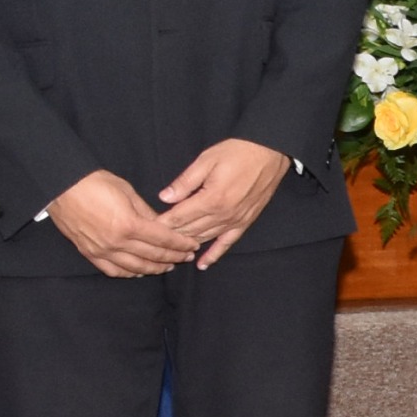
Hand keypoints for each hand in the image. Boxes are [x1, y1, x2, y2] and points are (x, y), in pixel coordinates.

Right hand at [48, 170, 196, 276]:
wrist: (62, 186)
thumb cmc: (94, 183)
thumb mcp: (127, 192)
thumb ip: (147, 212)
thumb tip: (163, 225)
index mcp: (129, 225)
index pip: (163, 240)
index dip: (181, 244)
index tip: (192, 246)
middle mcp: (117, 242)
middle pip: (153, 256)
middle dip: (174, 257)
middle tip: (186, 257)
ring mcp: (102, 251)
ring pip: (136, 267)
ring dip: (155, 268)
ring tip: (168, 266)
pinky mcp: (90, 253)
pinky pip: (114, 270)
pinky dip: (130, 273)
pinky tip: (140, 271)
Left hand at [156, 137, 295, 268]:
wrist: (270, 152)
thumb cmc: (237, 152)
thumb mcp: (206, 160)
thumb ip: (185, 181)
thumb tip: (164, 197)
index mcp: (211, 199)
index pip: (179, 217)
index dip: (162, 223)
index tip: (147, 227)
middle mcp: (223, 215)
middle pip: (189, 230)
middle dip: (170, 235)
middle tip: (154, 240)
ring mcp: (235, 221)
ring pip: (204, 238)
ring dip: (187, 245)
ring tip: (171, 249)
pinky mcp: (244, 223)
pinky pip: (226, 244)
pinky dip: (213, 255)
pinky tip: (202, 264)